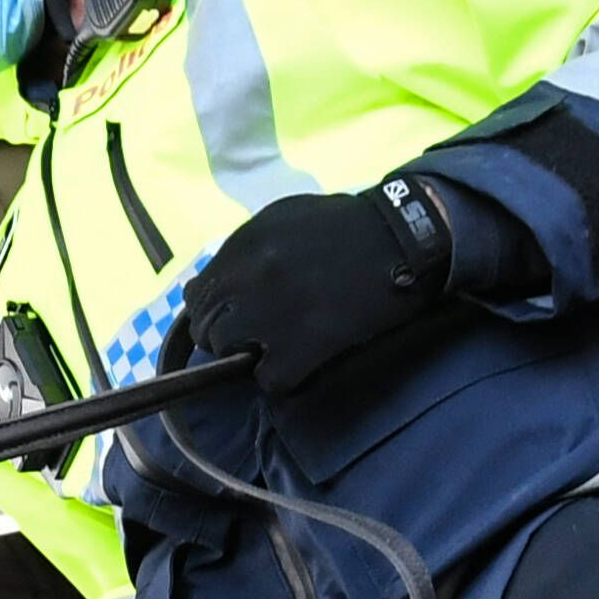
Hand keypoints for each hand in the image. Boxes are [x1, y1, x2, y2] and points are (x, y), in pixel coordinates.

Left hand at [169, 185, 457, 397]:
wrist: (402, 238)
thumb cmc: (344, 226)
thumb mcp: (283, 218)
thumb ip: (241, 249)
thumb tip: (203, 285)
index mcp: (243, 245)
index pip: (196, 297)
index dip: (213, 311)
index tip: (231, 316)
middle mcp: (250, 278)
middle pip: (209, 328)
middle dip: (228, 336)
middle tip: (257, 336)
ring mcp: (274, 313)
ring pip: (231, 353)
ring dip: (251, 355)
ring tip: (278, 348)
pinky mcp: (304, 345)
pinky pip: (270, 380)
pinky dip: (283, 377)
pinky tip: (301, 362)